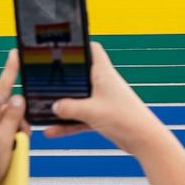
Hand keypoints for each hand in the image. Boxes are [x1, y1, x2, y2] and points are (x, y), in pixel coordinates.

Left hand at [0, 49, 29, 184]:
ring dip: (12, 136)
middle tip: (22, 141)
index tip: (16, 53)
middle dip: (19, 122)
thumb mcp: (4, 143)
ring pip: (3, 124)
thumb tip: (19, 98)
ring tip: (10, 156)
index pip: (1, 87)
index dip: (11, 70)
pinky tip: (3, 157)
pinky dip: (4, 144)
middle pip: (6, 109)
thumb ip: (13, 119)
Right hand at [46, 42, 168, 155]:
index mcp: (104, 73)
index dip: (79, 44)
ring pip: (77, 98)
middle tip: (41, 78)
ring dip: (62, 104)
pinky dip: (67, 124)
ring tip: (41, 107)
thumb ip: (69, 107)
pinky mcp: (102, 116)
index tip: (62, 45)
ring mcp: (102, 100)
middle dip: (62, 77)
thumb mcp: (91, 111)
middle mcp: (103, 84)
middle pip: (79, 75)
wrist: (144, 140)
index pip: (93, 50)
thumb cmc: (124, 118)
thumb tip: (53, 106)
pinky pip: (80, 117)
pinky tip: (50, 131)